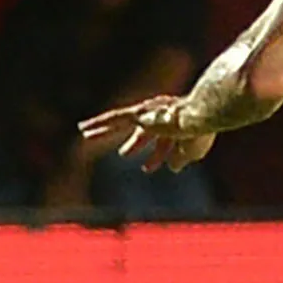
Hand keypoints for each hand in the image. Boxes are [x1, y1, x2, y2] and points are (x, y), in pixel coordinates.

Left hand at [79, 96, 215, 171]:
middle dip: (135, 144)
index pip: (165, 143)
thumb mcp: (191, 151)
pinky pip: (114, 118)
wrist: (197, 116)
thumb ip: (181, 158)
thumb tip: (173, 168)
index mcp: (177, 127)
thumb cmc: (200, 134)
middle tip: (124, 154)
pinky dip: (99, 123)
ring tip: (87, 133)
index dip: (157, 157)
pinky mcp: (139, 114)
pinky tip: (83, 128)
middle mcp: (161, 118)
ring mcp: (149, 115)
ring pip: (120, 122)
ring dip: (104, 130)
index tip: (148, 168)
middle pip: (144, 133)